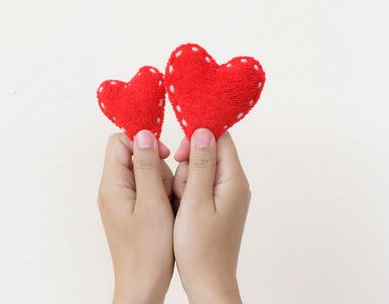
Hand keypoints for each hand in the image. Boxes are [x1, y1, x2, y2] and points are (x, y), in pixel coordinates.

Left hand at [98, 130, 174, 303]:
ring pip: (145, 173)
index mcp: (112, 184)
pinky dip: (160, 195)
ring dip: (161, 182)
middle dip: (156, 166)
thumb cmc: (148, 250)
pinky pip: (147, 190)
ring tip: (167, 206)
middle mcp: (112, 189)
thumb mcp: (152, 203)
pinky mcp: (131, 210)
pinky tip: (167, 212)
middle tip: (166, 190)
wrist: (143, 285)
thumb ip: (147, 166)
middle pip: (134, 156)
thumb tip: (143, 134)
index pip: (120, 142)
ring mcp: (121, 200)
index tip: (166, 155)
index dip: (143, 141)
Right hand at [173, 128, 250, 303]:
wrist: (208, 281)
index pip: (221, 138)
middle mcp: (234, 184)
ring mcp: (226, 195)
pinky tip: (183, 211)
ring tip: (183, 206)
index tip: (178, 154)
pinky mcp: (217, 205)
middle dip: (188, 165)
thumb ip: (200, 164)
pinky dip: (187, 193)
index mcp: (234, 180)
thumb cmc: (201, 247)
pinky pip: (199, 186)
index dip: (197, 138)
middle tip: (182, 191)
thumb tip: (204, 131)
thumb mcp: (195, 202)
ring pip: (200, 170)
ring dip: (185, 182)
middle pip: (208, 153)